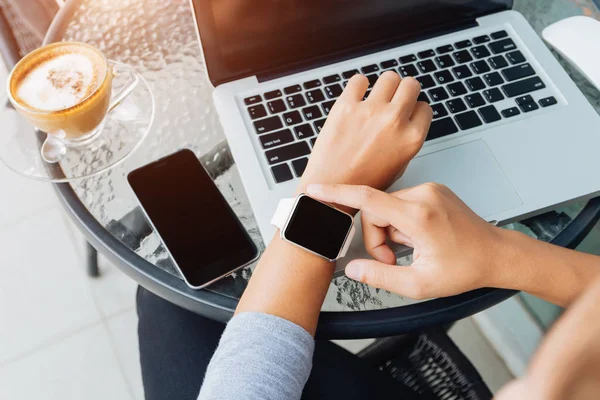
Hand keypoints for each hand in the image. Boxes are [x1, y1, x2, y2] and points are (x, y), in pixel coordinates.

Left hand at [297, 72, 431, 197]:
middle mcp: (394, 121)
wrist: (331, 189)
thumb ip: (406, 140)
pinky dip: (359, 85)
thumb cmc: (362, 183)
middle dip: (404, 91)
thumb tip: (407, 120)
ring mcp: (370, 111)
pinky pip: (359, 80)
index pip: (425, 107)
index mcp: (411, 138)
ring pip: (389, 77)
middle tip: (394, 99)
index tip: (406, 112)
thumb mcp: (399, 166)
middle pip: (411, 85)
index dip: (414, 110)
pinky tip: (357, 96)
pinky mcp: (346, 106)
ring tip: (376, 96)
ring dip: (385, 85)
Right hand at [306, 182, 516, 298]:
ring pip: (387, 207)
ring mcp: (429, 190)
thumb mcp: (419, 284)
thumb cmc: (465, 268)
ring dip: (391, 231)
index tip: (315, 189)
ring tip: (412, 249)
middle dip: (377, 237)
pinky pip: (401, 203)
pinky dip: (401, 223)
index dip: (336, 194)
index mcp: (419, 216)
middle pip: (375, 210)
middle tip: (392, 259)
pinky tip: (419, 238)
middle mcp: (423, 195)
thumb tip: (353, 268)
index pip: (367, 198)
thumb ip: (380, 275)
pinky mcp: (432, 190)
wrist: (497, 255)